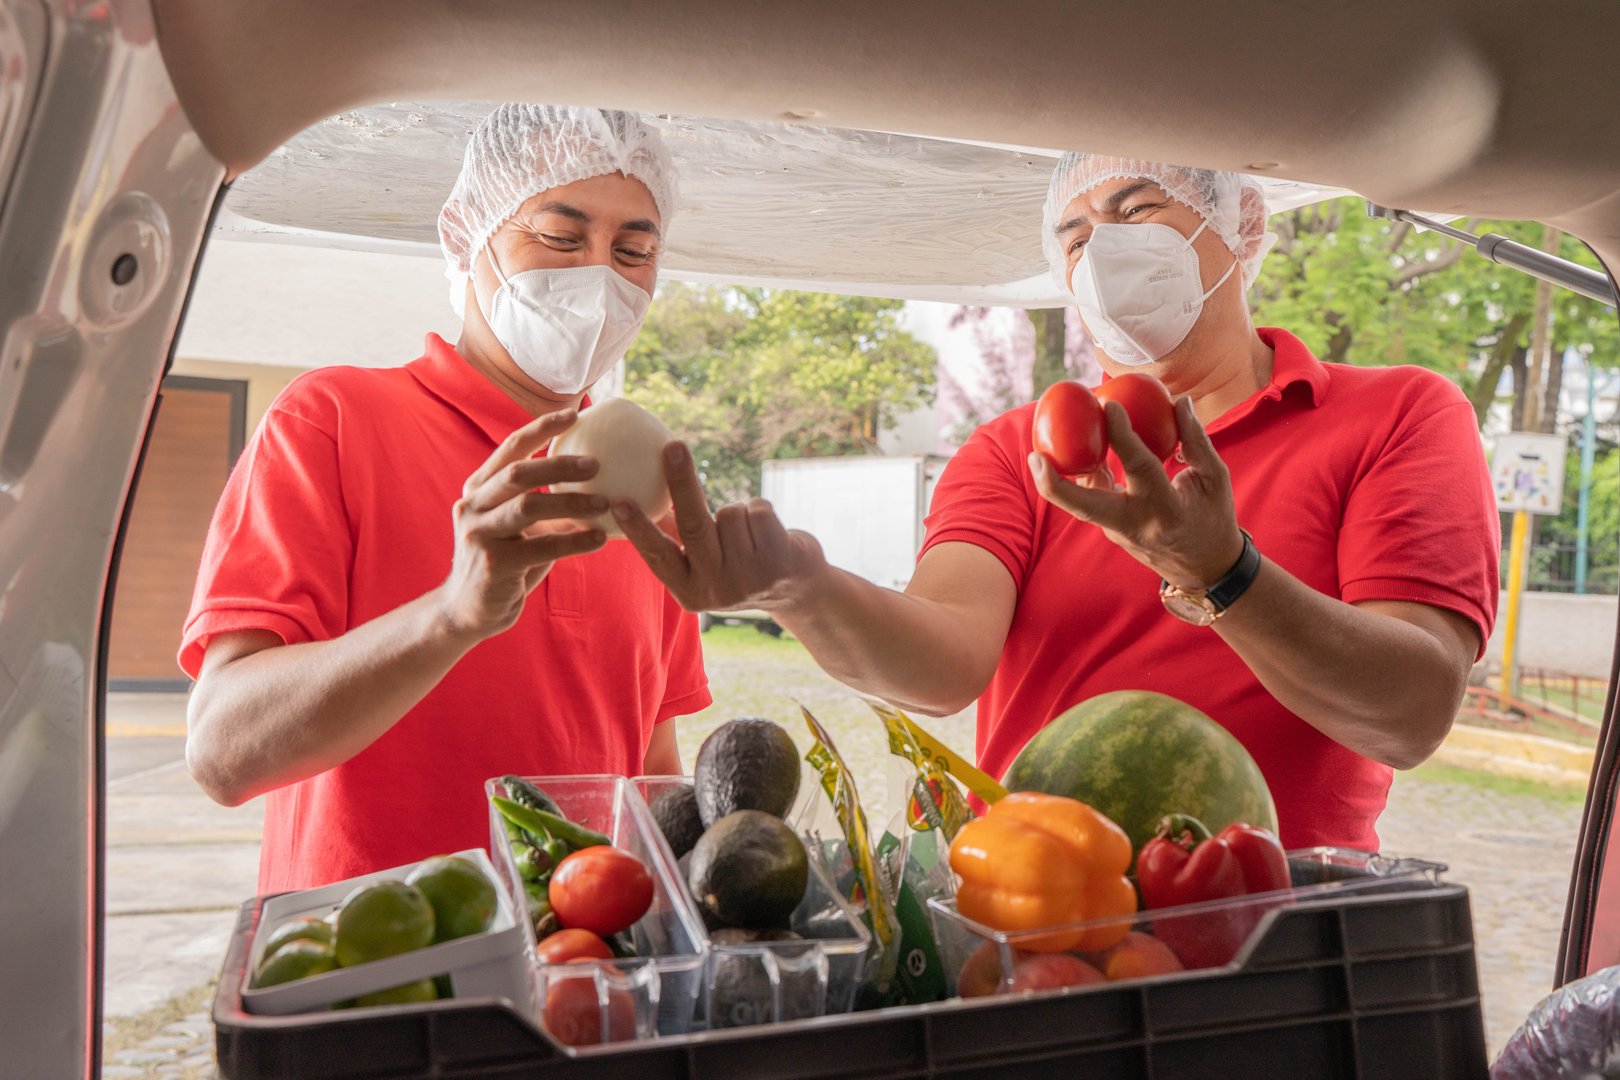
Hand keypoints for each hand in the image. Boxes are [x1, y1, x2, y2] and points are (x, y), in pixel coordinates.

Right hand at [437, 408, 608, 639]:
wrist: (469, 611)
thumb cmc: (507, 562)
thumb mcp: (521, 527)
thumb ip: (545, 503)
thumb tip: (600, 480)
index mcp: (479, 489)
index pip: (509, 448)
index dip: (540, 428)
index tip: (574, 413)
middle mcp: (472, 505)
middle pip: (517, 473)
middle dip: (558, 464)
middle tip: (597, 463)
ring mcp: (478, 533)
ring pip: (528, 506)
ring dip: (571, 502)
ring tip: (605, 503)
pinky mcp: (492, 563)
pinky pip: (540, 546)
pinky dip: (574, 541)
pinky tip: (599, 538)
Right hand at [613, 441, 826, 612]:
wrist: (799, 591)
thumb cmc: (741, 566)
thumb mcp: (705, 565)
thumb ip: (676, 539)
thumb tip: (641, 499)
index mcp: (690, 593)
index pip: (658, 556)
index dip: (639, 528)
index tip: (619, 503)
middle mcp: (717, 591)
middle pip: (694, 526)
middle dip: (682, 482)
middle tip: (674, 446)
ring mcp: (749, 579)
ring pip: (729, 512)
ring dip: (738, 509)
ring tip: (749, 533)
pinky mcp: (779, 563)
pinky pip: (758, 509)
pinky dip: (761, 509)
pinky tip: (770, 532)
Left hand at [1029, 397, 1243, 588]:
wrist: (1204, 570)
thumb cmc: (1212, 517)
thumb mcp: (1215, 479)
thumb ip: (1196, 440)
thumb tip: (1178, 401)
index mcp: (1166, 509)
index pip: (1140, 468)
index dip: (1123, 437)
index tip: (1109, 406)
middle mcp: (1135, 524)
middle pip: (1086, 507)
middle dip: (1054, 485)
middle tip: (1034, 457)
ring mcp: (1118, 533)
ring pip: (1082, 506)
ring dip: (1057, 482)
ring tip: (1037, 454)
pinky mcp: (1111, 533)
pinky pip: (1093, 501)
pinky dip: (1081, 479)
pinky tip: (1068, 456)